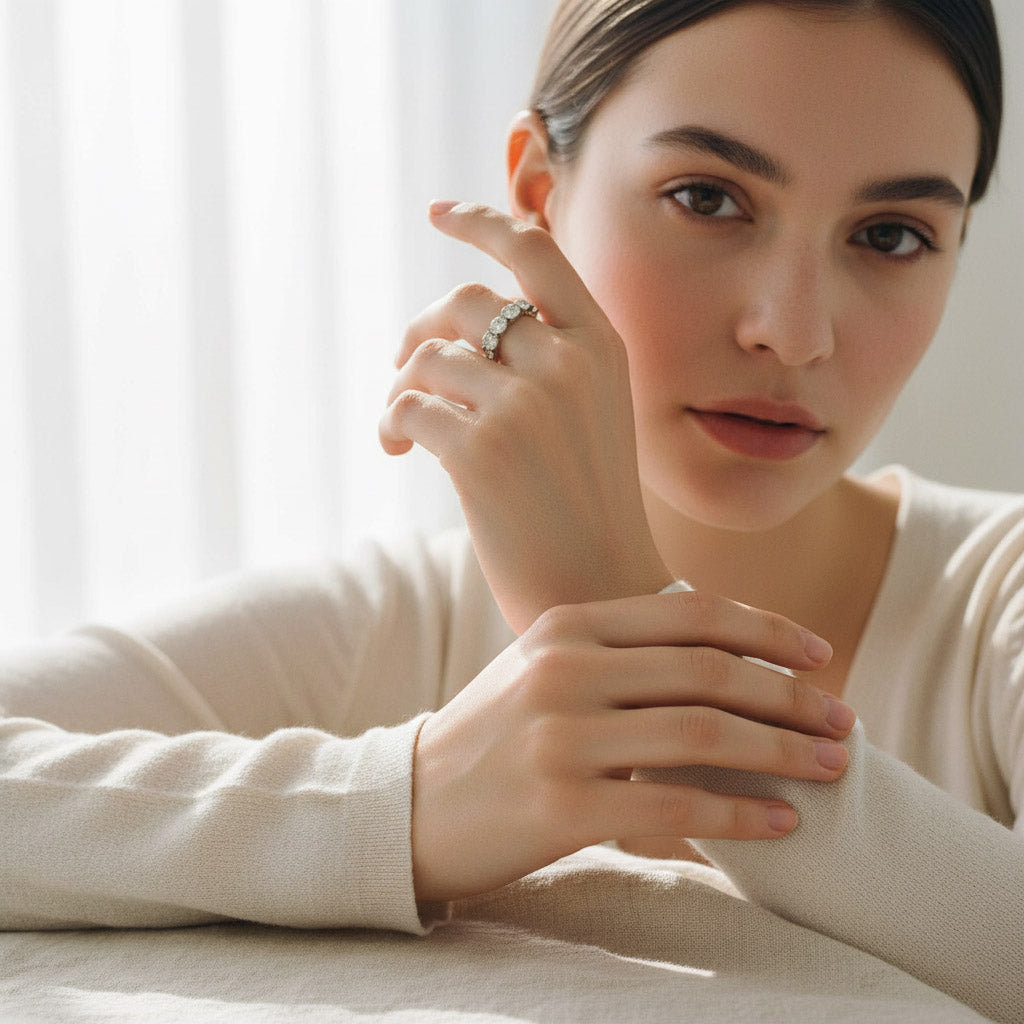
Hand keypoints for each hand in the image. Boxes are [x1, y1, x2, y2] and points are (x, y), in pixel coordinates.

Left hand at [379, 201, 672, 633]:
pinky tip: (393, 450)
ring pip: (427, 355)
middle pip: (464, 300)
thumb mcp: (592, 415)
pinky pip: (407, 405)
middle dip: (421, 328)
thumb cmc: (589, 508)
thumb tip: (459, 322)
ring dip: (400, 386)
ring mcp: (526, 404)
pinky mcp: (481, 451)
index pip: (536, 252)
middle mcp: (568, 362)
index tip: (440, 212)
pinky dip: (389, 423)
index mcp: (602, 346)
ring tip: (400, 426)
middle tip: (404, 366)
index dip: (483, 221)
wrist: (602, 594)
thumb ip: (549, 359)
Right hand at [410, 590, 851, 902]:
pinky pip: (673, 807)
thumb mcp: (543, 669)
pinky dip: (739, 814)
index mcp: (566, 626)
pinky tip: (782, 822)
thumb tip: (726, 666)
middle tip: (845, 719)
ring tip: (832, 767)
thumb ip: (620, 655)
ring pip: (702, 734)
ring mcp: (559, 736)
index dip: (766, 629)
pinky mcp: (560, 806)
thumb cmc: (493, 737)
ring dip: (782, 751)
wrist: (409, 806)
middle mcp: (564, 668)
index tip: (820, 655)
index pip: (689, 612)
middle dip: (791, 694)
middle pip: (708, 671)